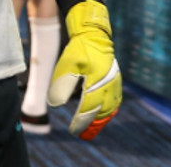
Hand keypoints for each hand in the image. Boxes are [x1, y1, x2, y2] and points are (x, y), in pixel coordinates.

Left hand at [48, 0, 120, 139]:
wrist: (94, 36)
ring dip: (101, 120)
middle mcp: (110, 85)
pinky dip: (108, 112)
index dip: (81, 121)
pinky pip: (114, 102)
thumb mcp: (66, 65)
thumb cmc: (78, 50)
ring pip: (110, 108)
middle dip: (92, 125)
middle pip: (102, 112)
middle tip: (82, 135)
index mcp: (98, 82)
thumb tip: (55, 104)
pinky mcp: (115, 82)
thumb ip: (62, 84)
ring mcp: (115, 84)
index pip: (89, 108)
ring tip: (90, 130)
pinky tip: (100, 116)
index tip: (73, 131)